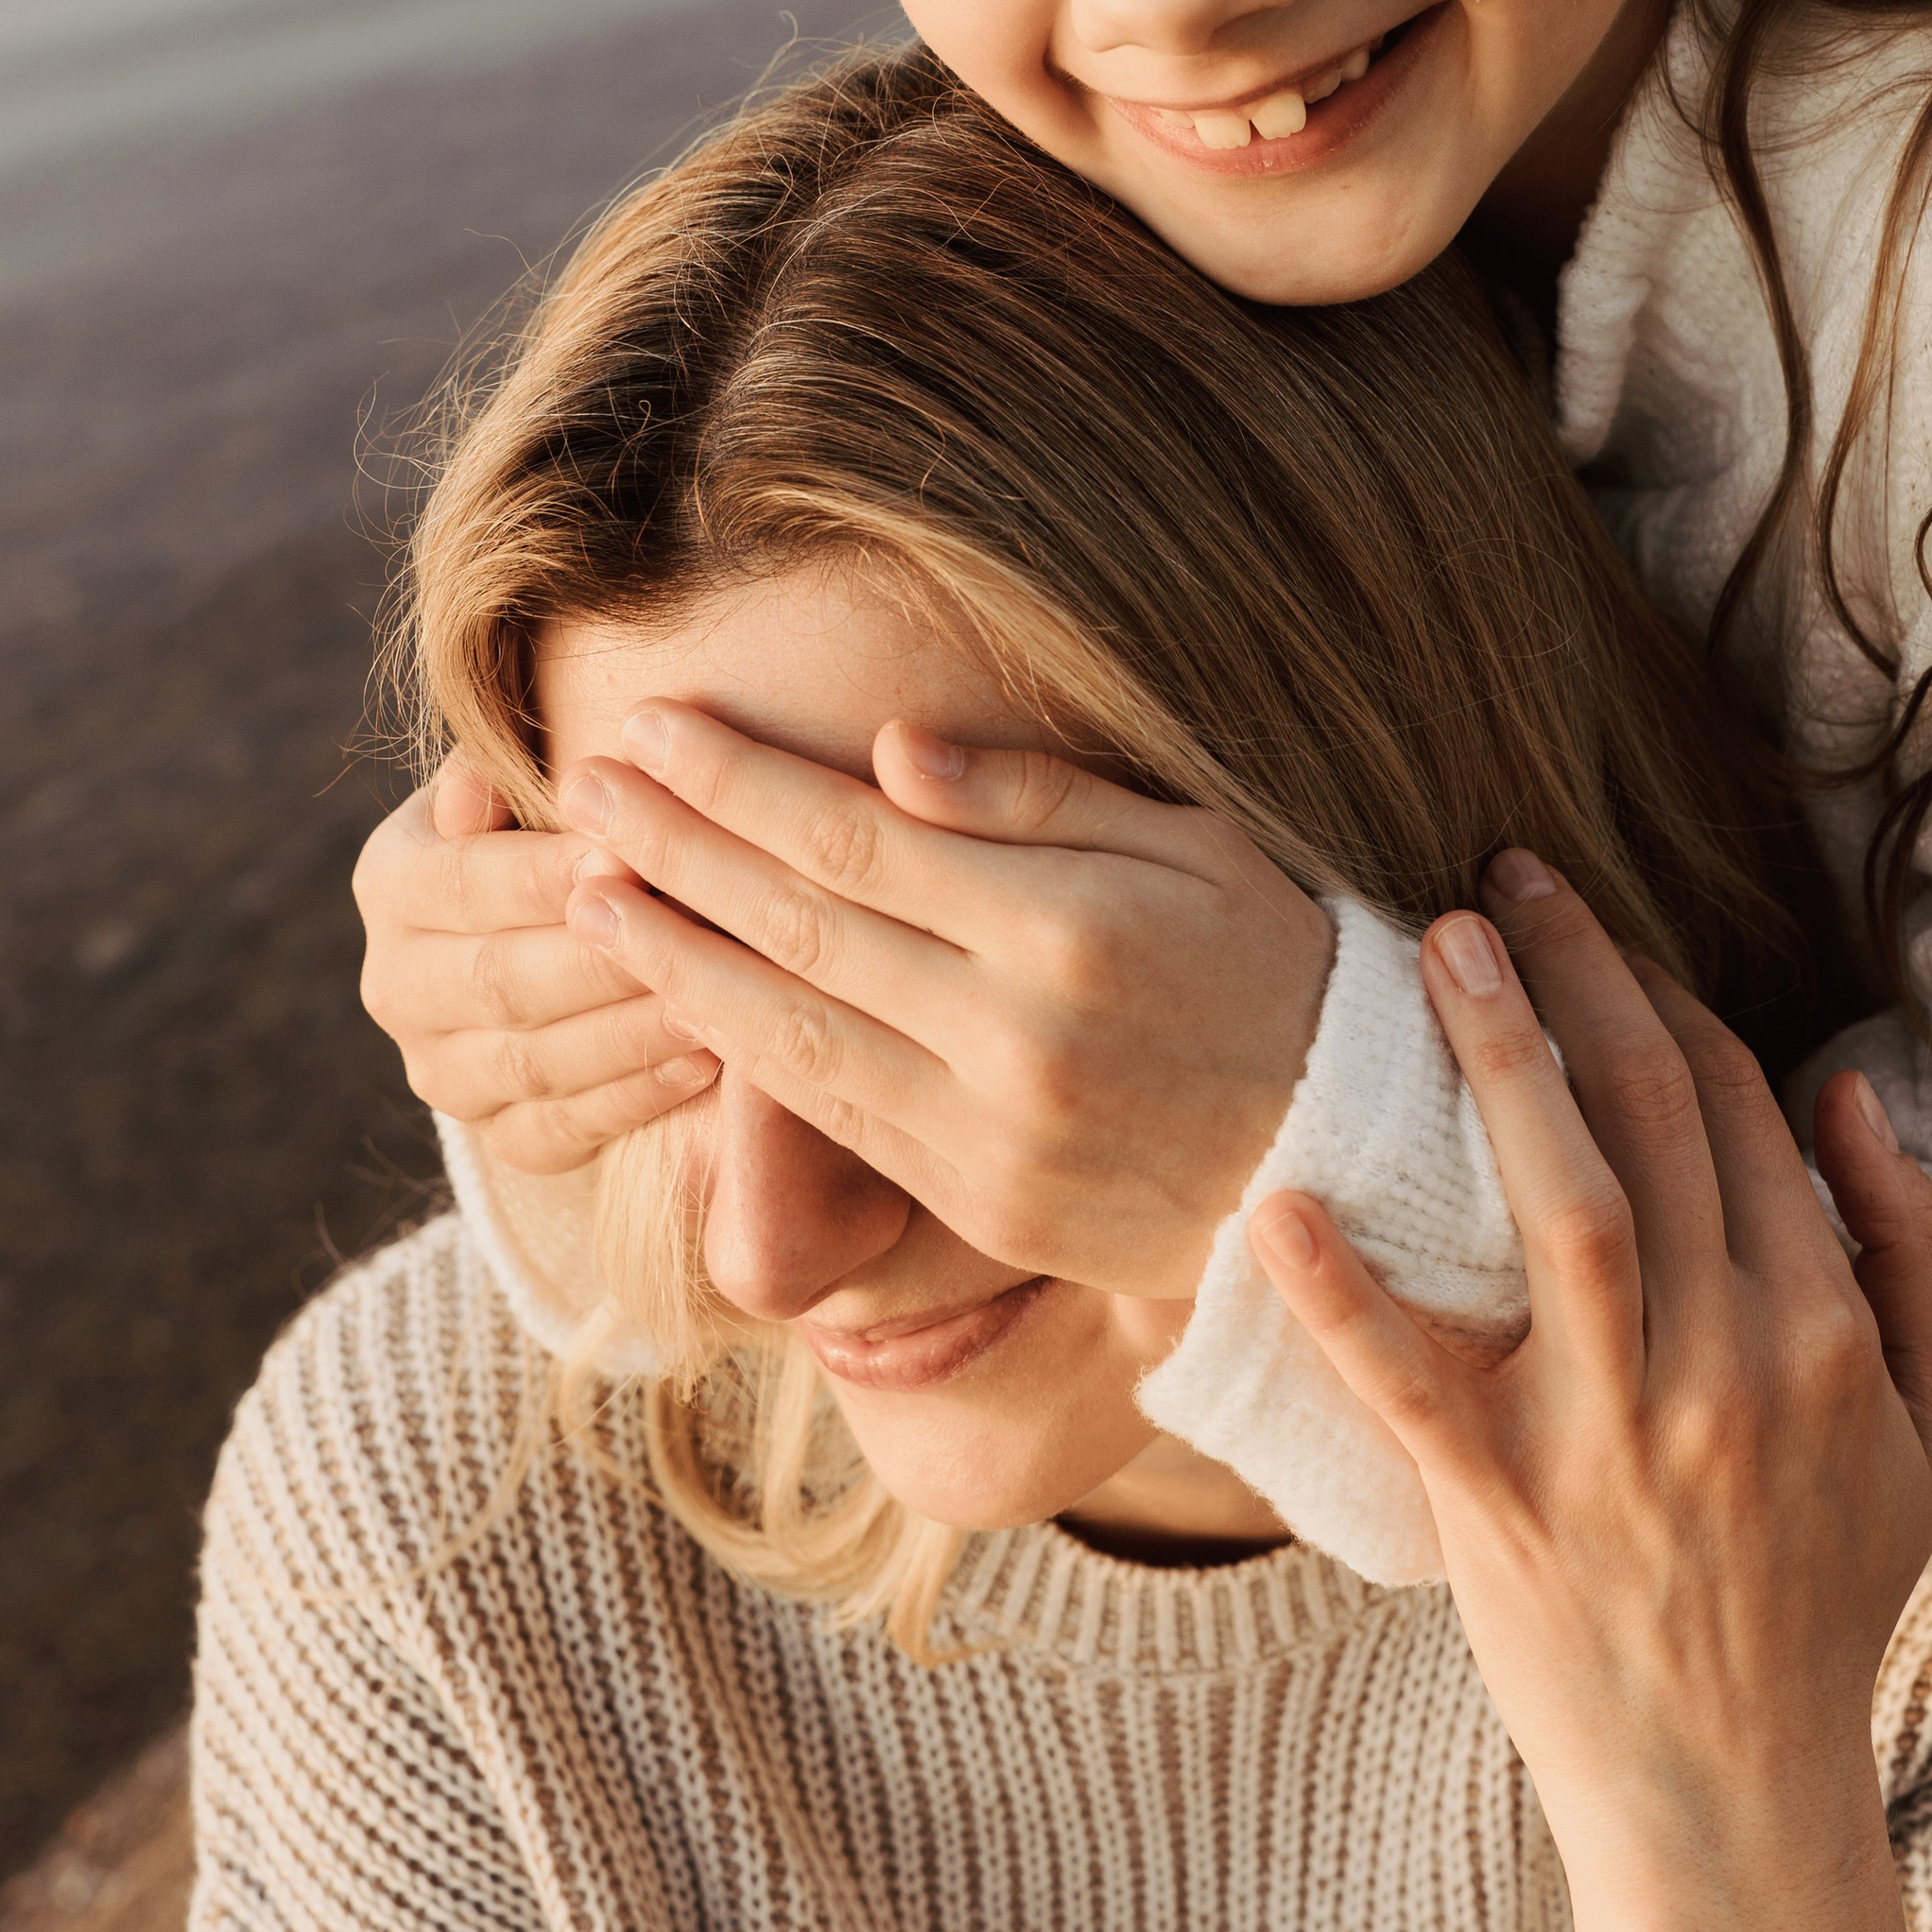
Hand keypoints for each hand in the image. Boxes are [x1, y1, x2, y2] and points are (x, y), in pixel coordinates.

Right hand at [353, 764, 716, 1172]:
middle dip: (600, 959)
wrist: (540, 929)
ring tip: (712, 999)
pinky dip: (638, 1097)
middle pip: (500, 980)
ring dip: (629, 1032)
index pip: (464, 883)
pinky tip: (707, 1059)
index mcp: (393, 883)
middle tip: (688, 933)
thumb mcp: (515, 784)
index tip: (630, 857)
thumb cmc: (546, 828)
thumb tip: (478, 786)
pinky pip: (564, 1129)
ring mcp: (443, 1072)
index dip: (545, 876)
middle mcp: (398, 986)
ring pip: (535, 1061)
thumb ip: (498, 778)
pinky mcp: (497, 1134)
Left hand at [556, 706, 1334, 1296]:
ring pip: (789, 1036)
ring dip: (673, 958)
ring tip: (584, 892)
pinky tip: (681, 1000)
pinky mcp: (981, 1207)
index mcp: (1065, 926)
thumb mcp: (1187, 838)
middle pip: (799, 926)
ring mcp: (990, 1136)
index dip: (736, 782)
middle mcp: (1014, 1038)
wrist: (1351, 1153)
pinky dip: (742, 1058)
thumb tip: (894, 750)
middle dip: (673, 849)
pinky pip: (835, 1122)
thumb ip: (1035, 795)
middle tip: (581, 784)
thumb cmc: (1266, 958)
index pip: (854, 838)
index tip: (652, 725)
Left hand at [1251, 851, 1931, 1931]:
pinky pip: (1414, 1387)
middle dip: (1588, 974)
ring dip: (1507, 1063)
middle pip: (1657, 1124)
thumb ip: (1915, 1254)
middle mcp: (1725, 1373)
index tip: (1593, 925)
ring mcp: (1612, 1442)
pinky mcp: (1502, 1510)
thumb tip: (1850, 1093)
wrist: (1731, 1792)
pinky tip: (1281, 1205)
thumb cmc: (1824, 1586)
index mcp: (1819, 1337)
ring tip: (1443, 944)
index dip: (1667, 997)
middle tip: (1506, 868)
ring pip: (1570, 1214)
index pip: (1743, 1113)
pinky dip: (1344, 1298)